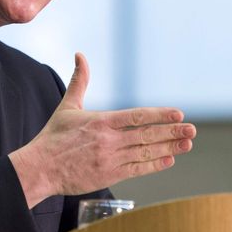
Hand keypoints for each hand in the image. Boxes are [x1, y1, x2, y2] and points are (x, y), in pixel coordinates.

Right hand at [10, 53, 196, 207]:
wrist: (39, 168)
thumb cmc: (53, 137)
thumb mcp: (68, 106)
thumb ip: (79, 81)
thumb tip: (80, 55)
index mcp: (101, 121)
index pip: (137, 116)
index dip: (159, 115)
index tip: (178, 114)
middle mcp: (108, 140)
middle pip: (146, 135)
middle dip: (171, 132)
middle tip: (192, 129)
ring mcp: (109, 159)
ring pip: (145, 152)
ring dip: (169, 148)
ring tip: (187, 143)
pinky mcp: (108, 176)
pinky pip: (136, 170)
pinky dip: (154, 165)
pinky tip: (169, 160)